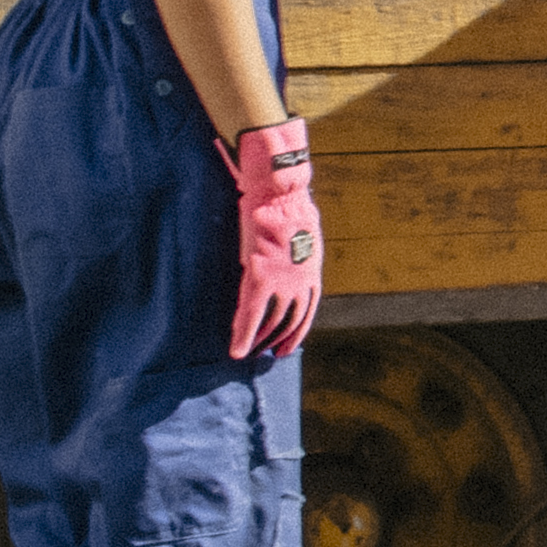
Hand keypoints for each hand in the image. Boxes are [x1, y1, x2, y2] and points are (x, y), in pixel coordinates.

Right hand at [220, 118, 324, 358]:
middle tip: (269, 353)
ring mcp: (282, 281)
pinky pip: (249, 313)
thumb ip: (296, 252)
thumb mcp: (302, 233)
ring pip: (270, 321)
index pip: (306, 308)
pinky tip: (236, 350)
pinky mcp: (260, 278)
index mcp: (311, 271)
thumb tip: (286, 258)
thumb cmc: (289, 207)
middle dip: (280, 338)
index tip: (288, 343)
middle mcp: (301, 281)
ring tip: (251, 353)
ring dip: (260, 340)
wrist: (281, 192)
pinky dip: (243, 334)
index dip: (298, 329)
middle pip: (292, 320)